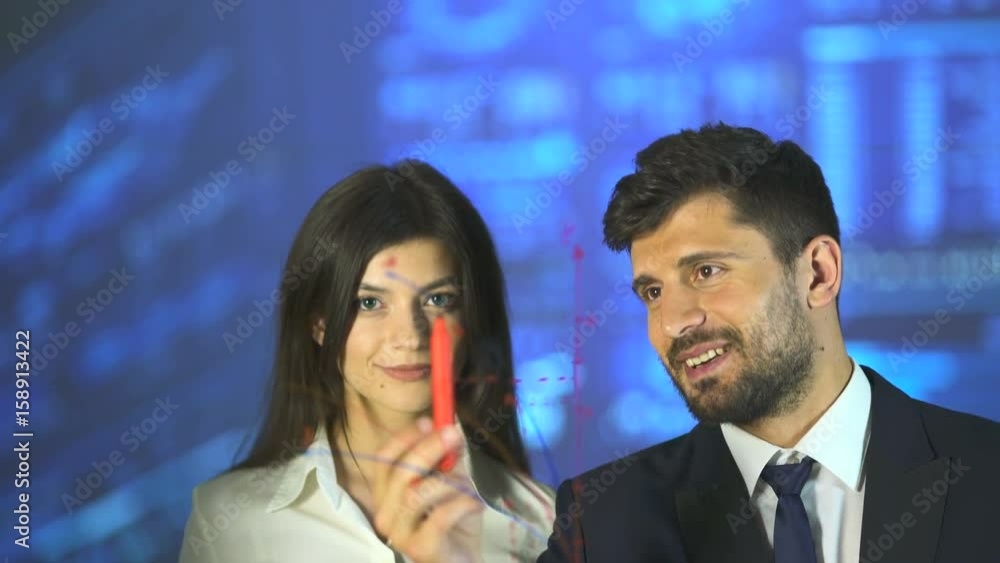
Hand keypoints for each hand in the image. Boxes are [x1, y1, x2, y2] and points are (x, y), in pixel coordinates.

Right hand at [372, 418, 484, 562]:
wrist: (462, 559)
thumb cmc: (454, 520)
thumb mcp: (452, 482)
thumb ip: (449, 458)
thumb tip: (452, 428)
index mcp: (387, 492)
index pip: (383, 458)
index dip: (405, 437)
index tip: (429, 421)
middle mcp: (385, 512)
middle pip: (400, 473)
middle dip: (428, 449)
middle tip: (453, 435)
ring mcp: (400, 533)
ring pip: (416, 495)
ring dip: (448, 482)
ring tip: (469, 484)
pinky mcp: (420, 549)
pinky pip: (439, 517)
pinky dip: (461, 504)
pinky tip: (475, 504)